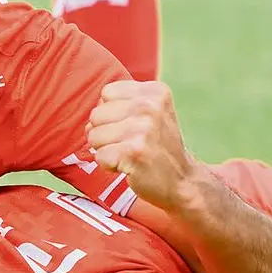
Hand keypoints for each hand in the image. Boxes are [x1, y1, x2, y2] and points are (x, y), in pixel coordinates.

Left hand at [86, 80, 197, 211]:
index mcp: (154, 91)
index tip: (131, 126)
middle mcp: (149, 106)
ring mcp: (142, 129)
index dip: (111, 113)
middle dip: (106, 133)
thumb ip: (120, 104)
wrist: (183, 181)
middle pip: (96, 114)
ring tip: (129, 154)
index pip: (106, 93)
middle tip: (130, 143)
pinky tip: (129, 165)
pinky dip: (109, 165)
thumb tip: (89, 120)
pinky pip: (99, 156)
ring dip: (106, 149)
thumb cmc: (158, 147)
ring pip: (93, 135)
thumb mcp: (151, 113)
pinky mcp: (134, 152)